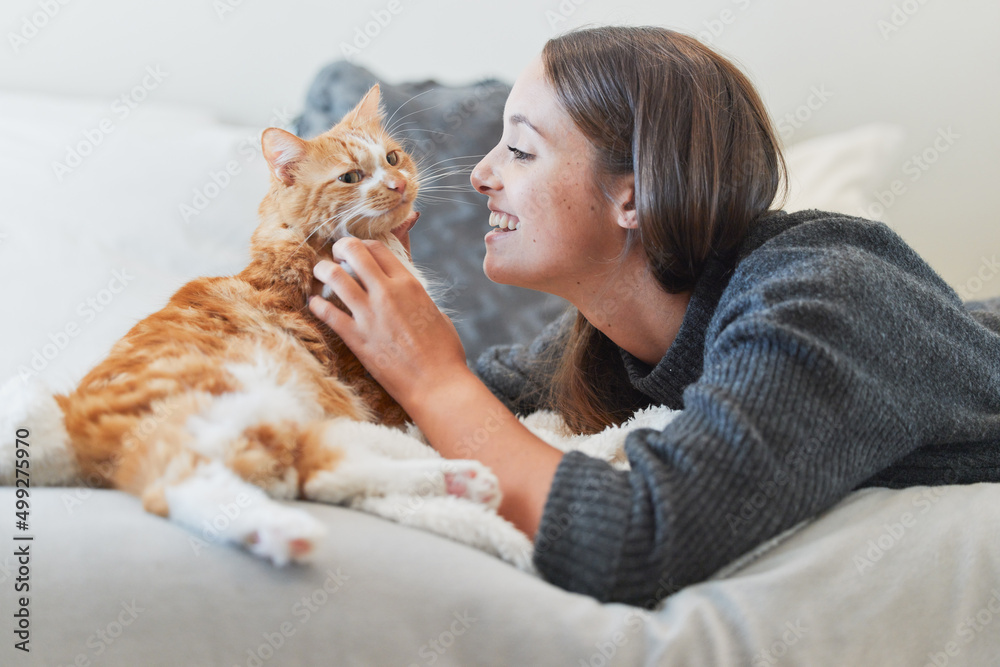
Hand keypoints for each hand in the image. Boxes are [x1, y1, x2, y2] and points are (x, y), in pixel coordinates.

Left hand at [308, 237, 468, 409]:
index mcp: (409, 284)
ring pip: (334, 277)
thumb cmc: (443, 351)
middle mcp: (387, 293)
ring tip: (320, 272)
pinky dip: (317, 304)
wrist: (436, 384)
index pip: (378, 248)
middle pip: (354, 252)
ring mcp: (369, 315)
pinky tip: (314, 303)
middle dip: (340, 248)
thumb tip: (405, 290)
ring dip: (323, 270)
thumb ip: (415, 296)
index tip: (358, 250)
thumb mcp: (435, 311)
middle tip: (335, 254)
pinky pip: (327, 312)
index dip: (364, 244)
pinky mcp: (356, 338)